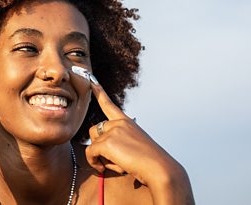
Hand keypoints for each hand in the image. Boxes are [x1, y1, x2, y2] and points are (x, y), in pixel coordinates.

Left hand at [85, 77, 193, 203]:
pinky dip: (94, 162)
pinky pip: (90, 153)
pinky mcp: (107, 142)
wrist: (159, 169)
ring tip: (117, 164)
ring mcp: (113, 131)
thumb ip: (119, 142)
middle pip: (94, 131)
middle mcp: (119, 123)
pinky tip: (103, 168)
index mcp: (127, 122)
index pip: (109, 105)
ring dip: (100, 156)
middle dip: (99, 147)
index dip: (98, 92)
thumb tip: (99, 148)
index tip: (91, 80)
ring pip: (92, 144)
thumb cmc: (149, 163)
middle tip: (114, 160)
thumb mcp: (135, 146)